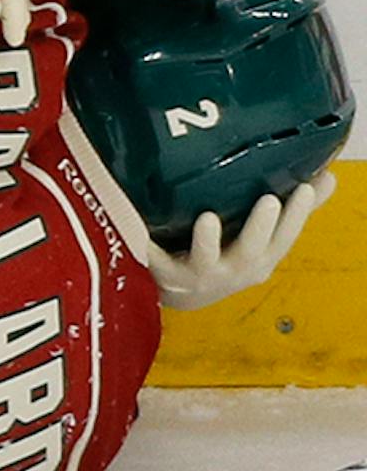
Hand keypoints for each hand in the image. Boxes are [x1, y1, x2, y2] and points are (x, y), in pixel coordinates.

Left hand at [146, 172, 335, 310]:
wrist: (182, 293)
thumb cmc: (227, 256)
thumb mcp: (262, 239)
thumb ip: (291, 211)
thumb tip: (328, 176)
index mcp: (260, 260)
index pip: (284, 239)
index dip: (297, 216)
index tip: (307, 187)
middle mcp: (234, 271)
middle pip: (252, 251)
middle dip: (261, 228)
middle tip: (270, 200)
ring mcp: (200, 276)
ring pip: (206, 260)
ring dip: (208, 241)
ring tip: (208, 218)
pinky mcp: (166, 276)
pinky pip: (155, 261)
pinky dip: (149, 247)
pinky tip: (142, 229)